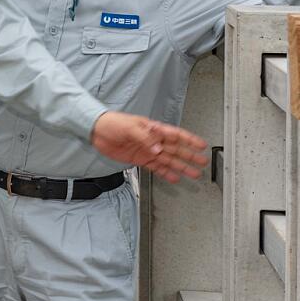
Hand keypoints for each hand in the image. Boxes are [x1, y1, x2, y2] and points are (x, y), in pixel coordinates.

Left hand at [90, 112, 208, 182]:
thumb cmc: (113, 123)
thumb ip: (145, 138)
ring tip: (193, 174)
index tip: (201, 145)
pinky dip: (165, 173)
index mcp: (153, 129)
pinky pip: (156, 167)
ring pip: (168, 160)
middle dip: (190, 156)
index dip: (189, 140)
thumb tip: (158, 149)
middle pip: (176, 149)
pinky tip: (174, 177)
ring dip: (181, 167)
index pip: (175, 135)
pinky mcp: (139, 159)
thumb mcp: (130, 127)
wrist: (97, 131)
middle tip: (202, 162)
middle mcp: (153, 140)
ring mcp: (147, 150)